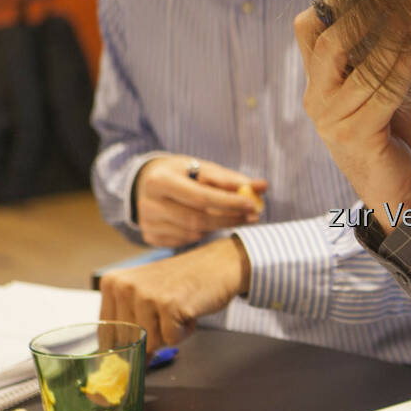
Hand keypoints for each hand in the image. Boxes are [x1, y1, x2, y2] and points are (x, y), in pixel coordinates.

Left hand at [99, 238, 251, 353]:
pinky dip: (184, 333)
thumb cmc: (182, 282)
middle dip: (151, 338)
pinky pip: (171, 340)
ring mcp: (146, 295)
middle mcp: (124, 287)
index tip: (137, 347)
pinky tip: (188, 311)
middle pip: (128, 341)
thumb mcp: (145, 296)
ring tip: (179, 312)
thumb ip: (128, 323)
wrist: (217, 265)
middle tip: (166, 319)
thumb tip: (121, 364)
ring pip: (149, 343)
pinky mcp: (169, 305)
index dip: (124, 346)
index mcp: (112, 284)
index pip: (107, 334)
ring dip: (169, 335)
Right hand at [134, 155, 266, 247]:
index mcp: (160, 180)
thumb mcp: (202, 169)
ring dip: (217, 227)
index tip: (252, 205)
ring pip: (193, 233)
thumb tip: (263, 186)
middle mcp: (147, 203)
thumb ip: (231, 179)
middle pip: (197, 219)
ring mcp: (146, 223)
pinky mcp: (149, 236)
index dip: (229, 202)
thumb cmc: (183, 173)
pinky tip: (205, 223)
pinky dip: (200, 234)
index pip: (200, 196)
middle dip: (229, 219)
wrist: (147, 182)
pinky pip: (184, 241)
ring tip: (229, 216)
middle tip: (252, 217)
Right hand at [293, 7, 410, 232]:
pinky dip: (402, 71)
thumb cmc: (389, 128)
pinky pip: (382, 94)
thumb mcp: (379, 82)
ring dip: (392, 42)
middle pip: (328, 42)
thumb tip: (401, 4)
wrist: (395, 183)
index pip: (306, 28)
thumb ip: (378, 51)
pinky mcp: (354, 136)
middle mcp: (315, 98)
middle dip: (362, 16)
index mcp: (316, 80)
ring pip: (362, 68)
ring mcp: (331, 119)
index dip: (332, 1)